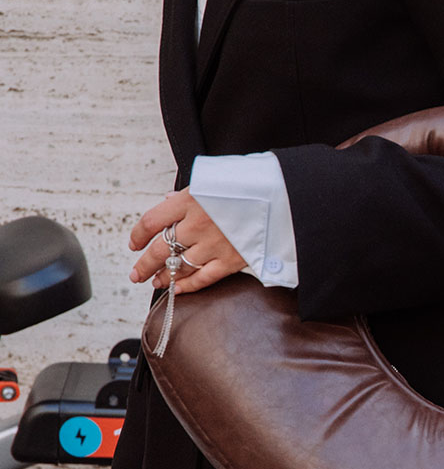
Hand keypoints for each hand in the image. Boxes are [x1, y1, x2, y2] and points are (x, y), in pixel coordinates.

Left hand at [128, 188, 246, 293]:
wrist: (284, 196)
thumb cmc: (249, 184)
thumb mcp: (214, 179)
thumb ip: (188, 194)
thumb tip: (169, 202)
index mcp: (191, 200)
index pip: (152, 221)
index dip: (138, 235)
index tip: (134, 244)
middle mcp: (198, 224)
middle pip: (161, 248)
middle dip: (144, 264)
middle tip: (136, 274)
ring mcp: (214, 245)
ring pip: (180, 266)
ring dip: (164, 276)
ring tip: (155, 281)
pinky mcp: (232, 260)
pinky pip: (204, 278)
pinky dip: (188, 285)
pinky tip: (177, 289)